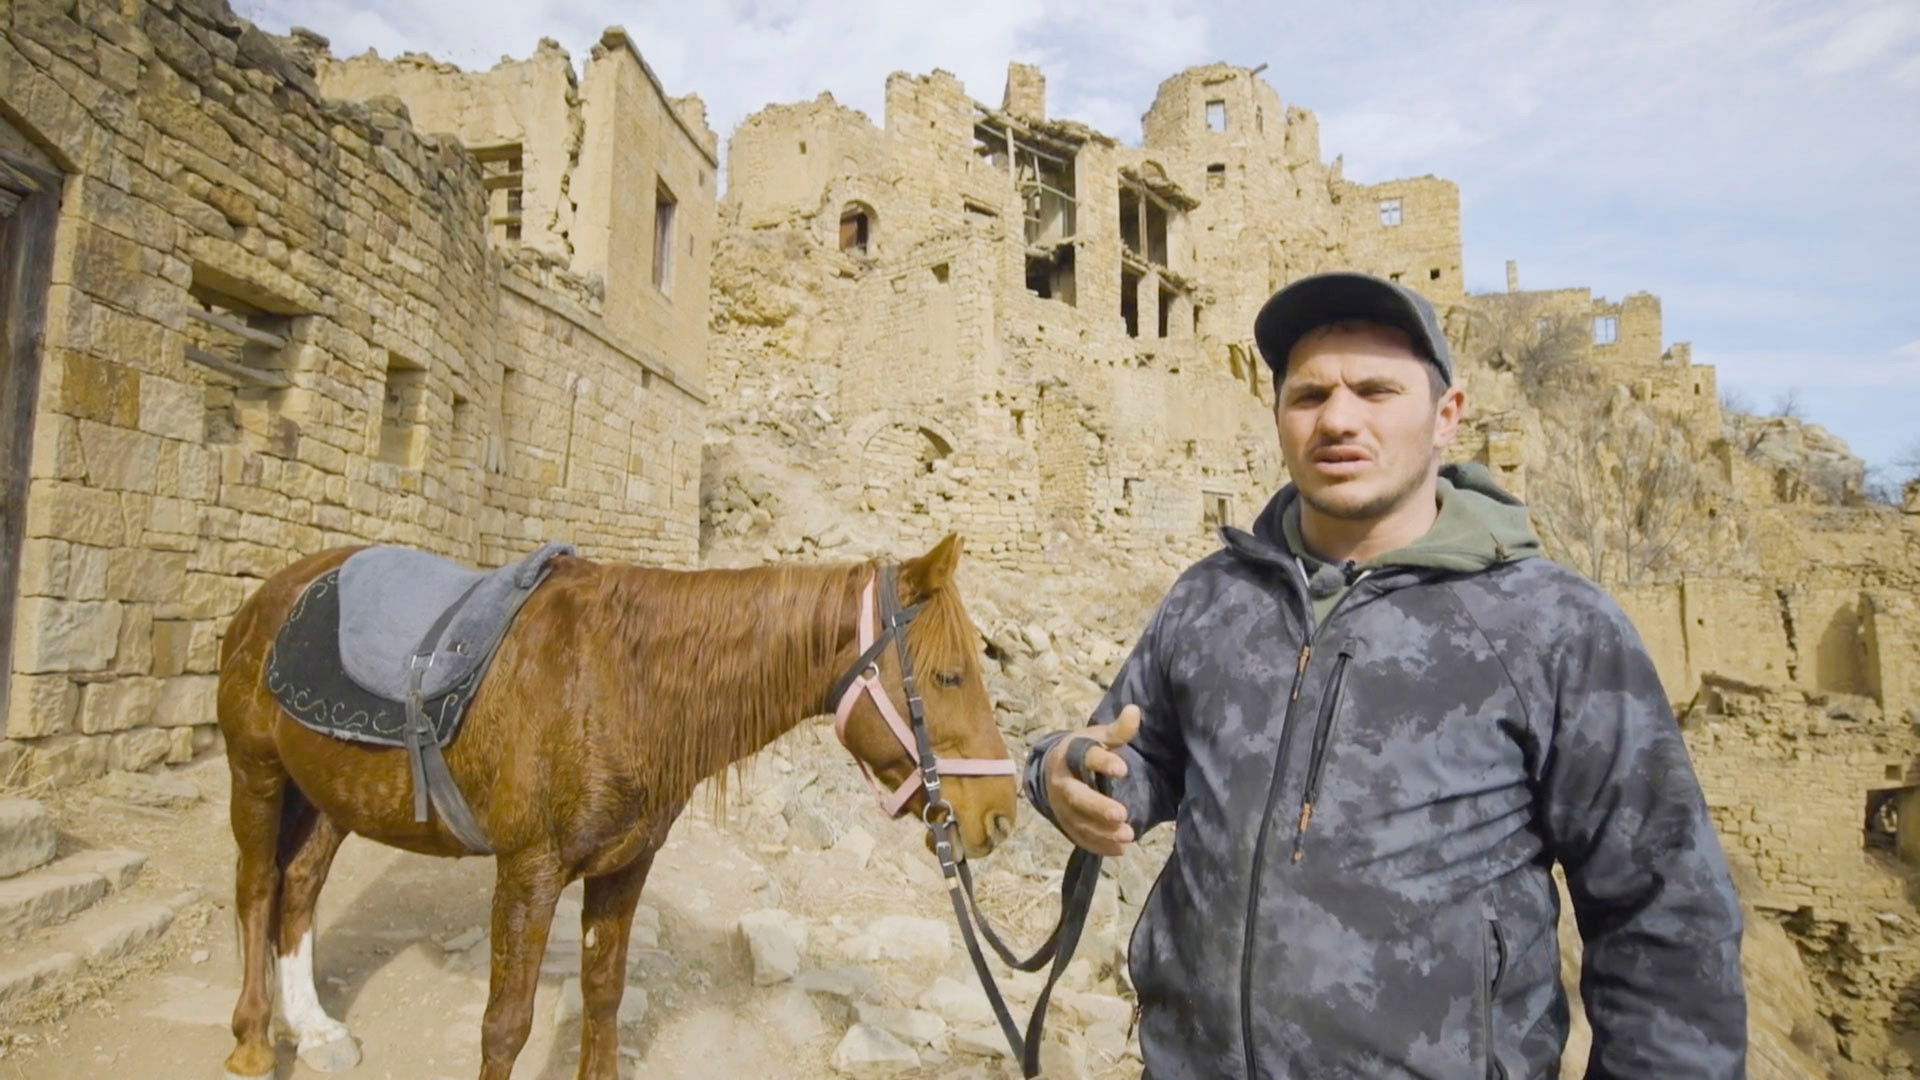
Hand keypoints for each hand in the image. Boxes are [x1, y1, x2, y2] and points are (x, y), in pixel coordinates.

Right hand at [1042, 705, 1140, 856]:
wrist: (1052, 770)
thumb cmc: (1081, 751)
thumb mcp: (1096, 737)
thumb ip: (1117, 730)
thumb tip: (1134, 710)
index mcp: (1069, 755)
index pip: (1085, 757)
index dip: (1103, 762)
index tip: (1123, 768)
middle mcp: (1061, 783)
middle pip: (1078, 797)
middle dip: (1099, 807)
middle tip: (1122, 814)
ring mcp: (1061, 807)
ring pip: (1079, 822)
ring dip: (1103, 832)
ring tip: (1128, 836)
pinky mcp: (1065, 824)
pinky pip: (1079, 838)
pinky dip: (1098, 846)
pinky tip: (1119, 850)